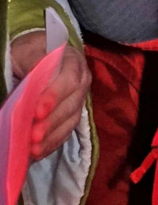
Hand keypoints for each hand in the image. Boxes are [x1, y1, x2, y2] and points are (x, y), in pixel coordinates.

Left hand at [9, 29, 90, 163]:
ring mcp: (78, 101)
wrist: (37, 55)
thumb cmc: (32, 52)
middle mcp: (81, 82)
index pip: (68, 81)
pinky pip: (65, 132)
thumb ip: (33, 63)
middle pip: (71, 105)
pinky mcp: (72, 116)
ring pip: (70, 122)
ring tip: (34, 149)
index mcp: (73, 62)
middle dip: (51, 122)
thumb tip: (34, 79)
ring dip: (51, 137)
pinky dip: (52, 144)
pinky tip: (38, 153)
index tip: (37, 111)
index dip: (54, 96)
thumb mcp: (29, 51)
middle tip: (33, 136)